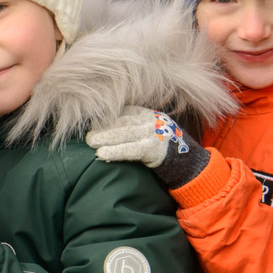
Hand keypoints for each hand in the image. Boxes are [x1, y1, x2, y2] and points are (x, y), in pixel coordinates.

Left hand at [87, 108, 208, 188]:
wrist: (186, 160)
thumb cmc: (159, 146)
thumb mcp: (147, 130)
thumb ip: (130, 126)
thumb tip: (99, 127)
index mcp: (146, 114)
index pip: (123, 111)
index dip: (106, 117)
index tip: (92, 122)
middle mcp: (149, 120)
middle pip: (122, 121)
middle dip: (103, 127)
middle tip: (87, 135)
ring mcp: (152, 133)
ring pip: (124, 133)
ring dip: (105, 137)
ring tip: (90, 142)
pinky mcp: (153, 149)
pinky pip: (130, 149)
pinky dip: (115, 151)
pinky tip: (101, 154)